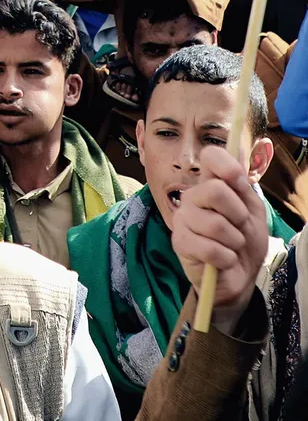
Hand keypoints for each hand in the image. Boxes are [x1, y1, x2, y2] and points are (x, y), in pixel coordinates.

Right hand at [172, 148, 267, 322]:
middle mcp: (193, 196)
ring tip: (232, 246)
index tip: (240, 184)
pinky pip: (209, 248)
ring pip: (215, 224)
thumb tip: (237, 162)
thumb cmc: (244, 241)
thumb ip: (244, 188)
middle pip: (215, 190)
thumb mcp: (253, 213)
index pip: (211, 156)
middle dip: (238, 215)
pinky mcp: (179, 242)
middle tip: (240, 227)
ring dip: (234, 241)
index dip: (227, 166)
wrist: (239, 276)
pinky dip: (226, 258)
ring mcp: (183, 218)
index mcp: (211, 183)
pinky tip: (224, 260)